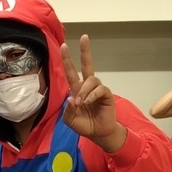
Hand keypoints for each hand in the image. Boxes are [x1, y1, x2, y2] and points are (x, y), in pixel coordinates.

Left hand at [61, 35, 125, 152]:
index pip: (71, 72)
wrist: (98, 134)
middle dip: (85, 51)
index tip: (64, 46)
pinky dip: (93, 95)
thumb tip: (72, 98)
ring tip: (82, 103)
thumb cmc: (84, 125)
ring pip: (91, 80)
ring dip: (85, 90)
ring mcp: (98, 90)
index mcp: (77, 90)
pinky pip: (100, 89)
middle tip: (84, 37)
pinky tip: (89, 102)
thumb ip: (68, 111)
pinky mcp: (107, 94)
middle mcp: (87, 87)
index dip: (67, 60)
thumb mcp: (70, 121)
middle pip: (87, 65)